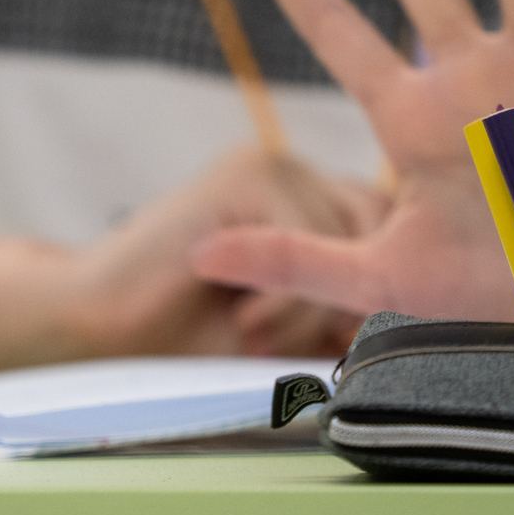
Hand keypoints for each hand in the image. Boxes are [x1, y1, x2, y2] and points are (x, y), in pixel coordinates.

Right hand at [0, 147, 387, 379]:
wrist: (101, 333)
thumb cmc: (191, 338)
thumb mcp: (290, 326)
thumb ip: (342, 308)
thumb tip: (412, 318)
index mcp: (304, 200)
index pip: (387, 228)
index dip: (384, 287)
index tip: (352, 343)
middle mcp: (292, 173)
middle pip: (383, 226)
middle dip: (355, 298)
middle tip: (310, 348)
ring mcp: (267, 166)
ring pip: (349, 238)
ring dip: (312, 310)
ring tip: (255, 338)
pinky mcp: (242, 175)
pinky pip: (306, 238)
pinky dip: (287, 299)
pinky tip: (243, 321)